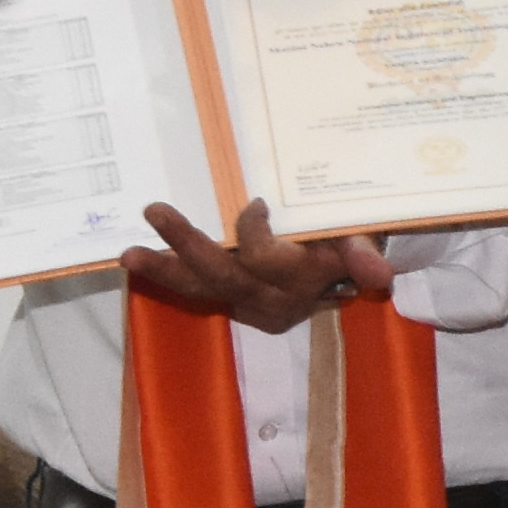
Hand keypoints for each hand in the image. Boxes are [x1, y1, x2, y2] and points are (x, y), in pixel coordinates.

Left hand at [123, 197, 393, 334]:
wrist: (347, 270)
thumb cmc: (347, 238)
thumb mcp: (360, 236)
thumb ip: (360, 253)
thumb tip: (380, 275)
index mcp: (300, 282)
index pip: (264, 260)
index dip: (252, 231)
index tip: (257, 203)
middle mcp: (270, 300)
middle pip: (223, 275)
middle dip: (187, 244)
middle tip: (155, 210)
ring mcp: (248, 304)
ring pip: (201, 289)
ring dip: (163, 270)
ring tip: (128, 254)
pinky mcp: (233, 301)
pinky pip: (197, 290)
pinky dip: (169, 273)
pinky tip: (138, 259)